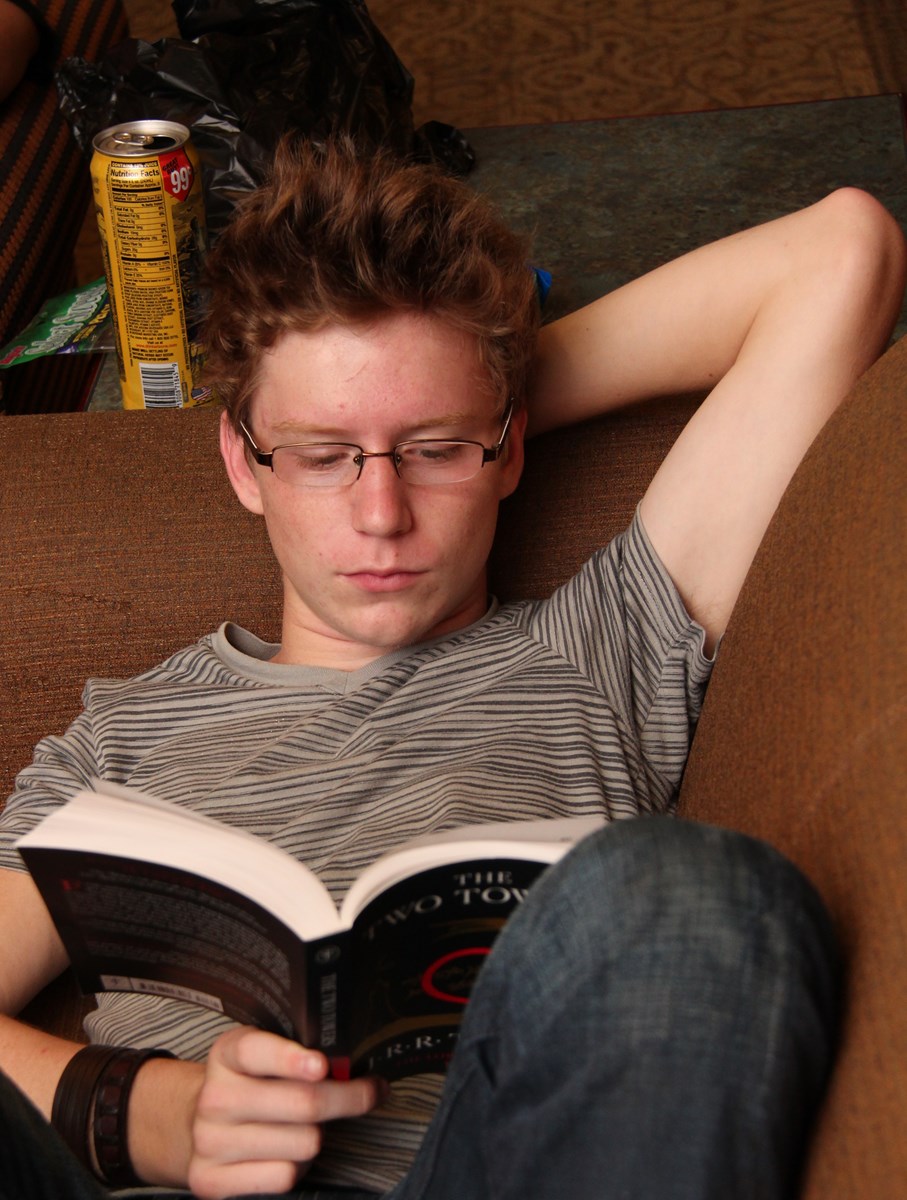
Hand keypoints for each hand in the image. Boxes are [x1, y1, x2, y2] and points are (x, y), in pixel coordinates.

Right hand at [188, 1026, 385, 1199]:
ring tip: (305, 1128)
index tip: (321, 1065)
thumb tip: (354, 1067)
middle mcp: (215, 1097)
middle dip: (348, 1098)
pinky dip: (297, 1169)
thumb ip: (300, 1054)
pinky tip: (286, 1155)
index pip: (256, 1051)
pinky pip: (283, 1177)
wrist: (198, 1125)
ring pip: (302, 1143)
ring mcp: (210, 1141)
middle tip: (369, 1092)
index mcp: (227, 1054)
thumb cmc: (250, 1086)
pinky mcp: (211, 1180)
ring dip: (317, 1138)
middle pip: (302, 1103)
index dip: (291, 1059)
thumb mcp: (264, 1057)